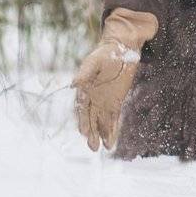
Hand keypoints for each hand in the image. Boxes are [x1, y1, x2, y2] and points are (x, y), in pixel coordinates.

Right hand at [72, 7, 157, 151]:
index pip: (82, 109)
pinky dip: (113, 129)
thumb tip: (73, 84)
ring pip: (102, 121)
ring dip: (103, 134)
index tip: (83, 132)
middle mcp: (92, 98)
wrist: (121, 48)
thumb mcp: (94, 61)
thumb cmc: (105, 53)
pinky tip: (112, 141)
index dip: (83, 121)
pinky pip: (114, 117)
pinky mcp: (116, 101)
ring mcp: (104, 101)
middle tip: (93, 147)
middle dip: (91, 133)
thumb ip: (85, 73)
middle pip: (90, 119)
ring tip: (105, 148)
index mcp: (84, 90)